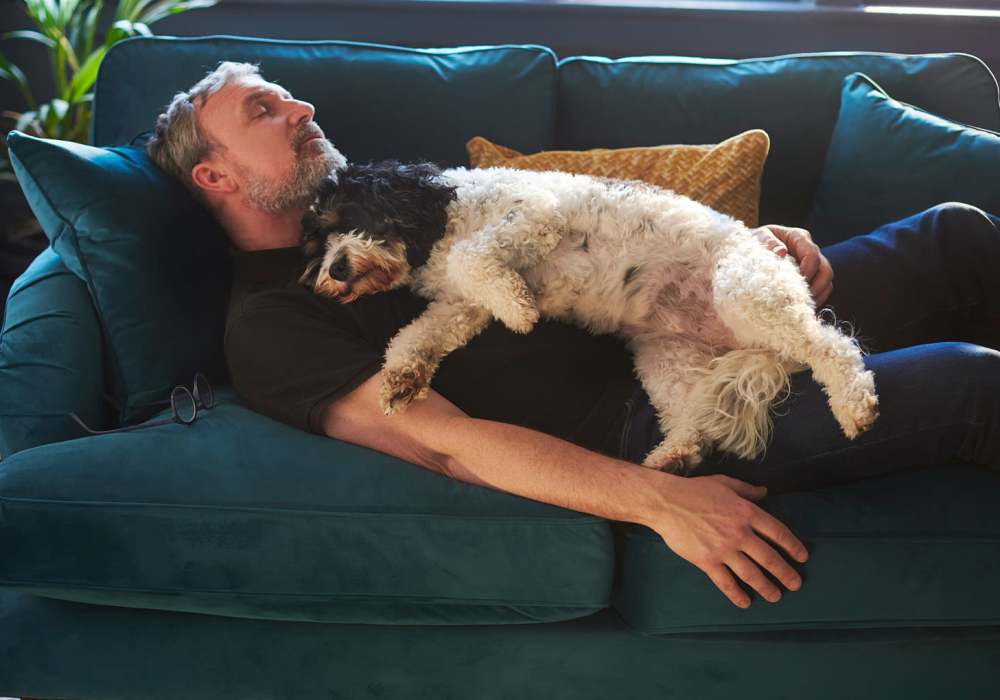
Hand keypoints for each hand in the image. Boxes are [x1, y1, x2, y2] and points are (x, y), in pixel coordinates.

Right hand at [646, 473, 808, 607]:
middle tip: (796, 585)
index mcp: (747, 512)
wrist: (666, 503)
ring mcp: (724, 550)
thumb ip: (747, 490)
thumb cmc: (695, 490)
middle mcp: (739, 533)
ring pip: (752, 574)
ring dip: (767, 588)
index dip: (793, 546)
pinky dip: (737, 595)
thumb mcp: (725, 483)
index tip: (802, 557)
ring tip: (776, 596)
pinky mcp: (707, 562)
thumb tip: (766, 492)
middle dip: (786, 574)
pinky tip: (745, 603)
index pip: (778, 533)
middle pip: (770, 558)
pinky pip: (726, 583)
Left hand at [751, 225, 833, 306]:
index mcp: (799, 237)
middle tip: (801, 301)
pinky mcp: (809, 276)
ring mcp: (811, 264)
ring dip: (817, 296)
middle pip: (825, 270)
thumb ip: (767, 241)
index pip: (812, 255)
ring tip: (801, 306)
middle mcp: (809, 250)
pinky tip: (800, 306)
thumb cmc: (755, 240)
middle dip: (816, 288)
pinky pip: (820, 290)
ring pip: (826, 282)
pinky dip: (814, 299)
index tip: (795, 285)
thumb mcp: (758, 236)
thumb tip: (781, 252)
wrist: (749, 247)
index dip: (807, 271)